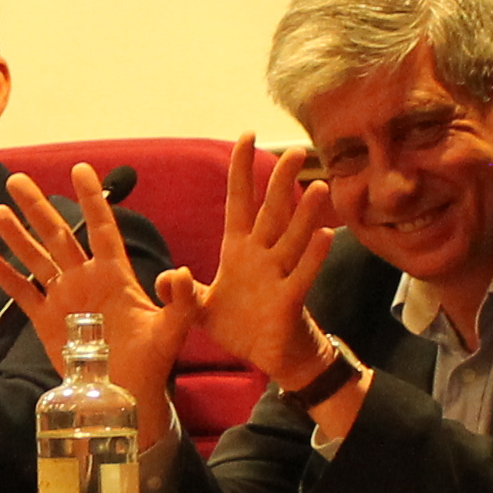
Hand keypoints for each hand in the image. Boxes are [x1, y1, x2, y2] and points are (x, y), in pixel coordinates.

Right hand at [0, 162, 193, 445]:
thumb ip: (179, 302)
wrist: (127, 393)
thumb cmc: (153, 361)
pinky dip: (5, 276)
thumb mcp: (171, 331)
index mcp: (115, 274)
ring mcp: (64, 297)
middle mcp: (86, 278)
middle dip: (38, 207)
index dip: (91, 199)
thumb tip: (179, 272)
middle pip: (58, 235)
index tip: (80, 169)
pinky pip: (22, 293)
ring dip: (17, 236)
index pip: (101, 228)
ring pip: (36, 258)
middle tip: (17, 181)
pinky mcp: (47, 320)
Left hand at [191, 134, 335, 389]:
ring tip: (317, 187)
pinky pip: (302, 275)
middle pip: (272, 211)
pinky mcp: (289, 300)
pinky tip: (324, 235)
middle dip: (280, 182)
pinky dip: (313, 256)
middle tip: (294, 151)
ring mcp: (278, 275)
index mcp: (238, 250)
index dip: (241, 170)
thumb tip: (167, 277)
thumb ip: (182, 292)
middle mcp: (261, 255)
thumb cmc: (239, 326)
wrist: (267, 356)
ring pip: (293, 238)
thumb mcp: (201, 308)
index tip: (245, 136)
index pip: (239, 201)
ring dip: (304, 214)